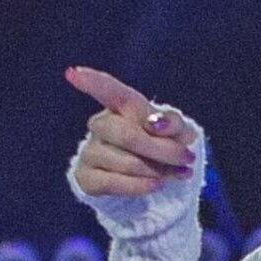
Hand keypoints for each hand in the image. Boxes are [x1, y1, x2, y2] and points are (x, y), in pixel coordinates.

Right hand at [65, 66, 196, 196]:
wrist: (154, 177)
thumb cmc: (163, 143)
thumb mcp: (177, 131)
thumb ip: (172, 122)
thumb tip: (156, 122)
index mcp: (122, 107)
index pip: (110, 92)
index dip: (93, 83)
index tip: (74, 74)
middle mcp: (101, 126)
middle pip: (127, 136)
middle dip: (162, 150)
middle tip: (186, 158)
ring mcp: (91, 151)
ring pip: (124, 162)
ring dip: (157, 171)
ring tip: (177, 173)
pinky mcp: (86, 178)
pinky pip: (111, 183)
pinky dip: (138, 186)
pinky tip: (155, 185)